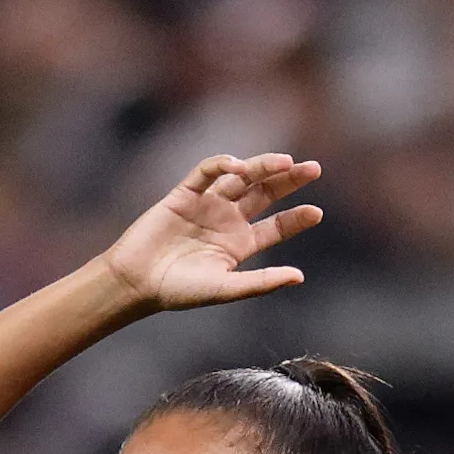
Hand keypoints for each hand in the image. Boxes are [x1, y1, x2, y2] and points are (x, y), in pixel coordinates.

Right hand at [101, 155, 323, 312]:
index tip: (317, 212)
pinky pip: (206, 172)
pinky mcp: (184, 193)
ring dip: (262, 167)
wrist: (136, 282)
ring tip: (284, 162)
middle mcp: (227, 220)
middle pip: (265, 193)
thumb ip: (261, 282)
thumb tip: (299, 277)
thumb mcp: (225, 288)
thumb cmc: (179, 291)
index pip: (277, 226)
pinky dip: (222, 164)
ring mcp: (207, 204)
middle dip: (289, 179)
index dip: (297, 218)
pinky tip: (239, 165)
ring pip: (241, 178)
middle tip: (314, 168)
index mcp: (240, 244)